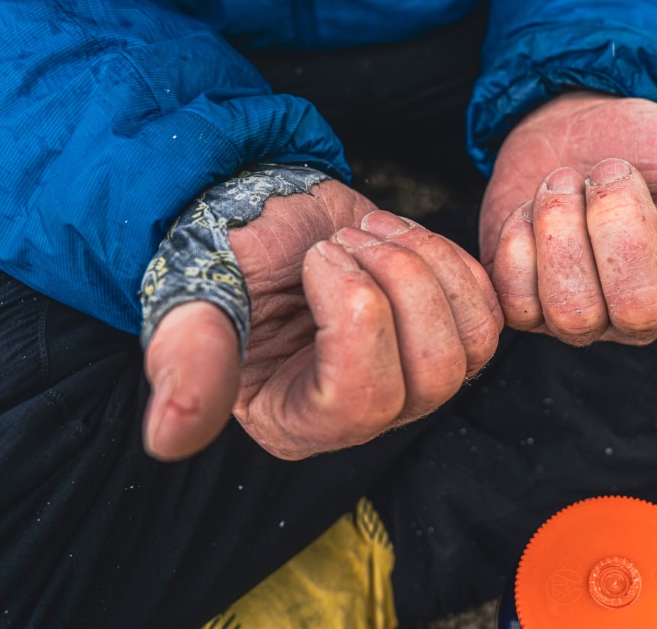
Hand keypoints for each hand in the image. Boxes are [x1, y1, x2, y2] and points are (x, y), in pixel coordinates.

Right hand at [143, 181, 501, 460]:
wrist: (271, 217)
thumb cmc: (230, 258)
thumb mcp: (195, 300)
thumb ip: (187, 362)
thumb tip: (168, 440)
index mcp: (296, 421)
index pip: (359, 401)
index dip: (356, 315)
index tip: (321, 255)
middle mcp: (365, 416)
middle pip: (432, 376)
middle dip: (399, 283)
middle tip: (348, 238)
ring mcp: (415, 381)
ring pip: (470, 345)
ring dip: (426, 265)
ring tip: (371, 231)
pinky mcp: (449, 338)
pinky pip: (488, 312)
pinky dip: (453, 260)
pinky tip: (400, 236)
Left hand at [481, 91, 656, 345]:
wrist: (562, 126)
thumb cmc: (644, 144)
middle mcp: (644, 314)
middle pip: (636, 309)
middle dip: (612, 220)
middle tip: (606, 176)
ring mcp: (583, 319)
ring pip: (569, 311)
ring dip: (558, 223)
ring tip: (566, 190)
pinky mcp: (528, 310)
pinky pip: (515, 296)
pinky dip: (518, 236)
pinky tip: (529, 216)